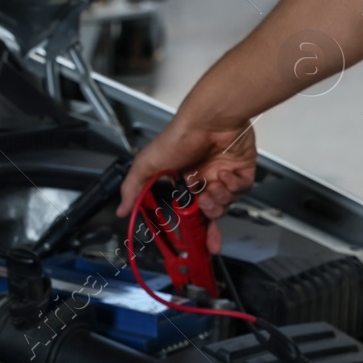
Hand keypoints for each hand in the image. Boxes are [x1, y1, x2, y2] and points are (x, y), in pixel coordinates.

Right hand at [115, 114, 256, 254]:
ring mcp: (225, 175)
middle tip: (204, 204)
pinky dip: (234, 185)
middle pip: (212, 212)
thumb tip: (121, 210)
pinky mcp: (242, 169)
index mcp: (184, 182)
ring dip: (220, 198)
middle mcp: (205, 179)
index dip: (195, 229)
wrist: (208, 120)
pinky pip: (242, 189)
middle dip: (209, 215)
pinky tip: (224, 173)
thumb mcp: (147, 165)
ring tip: (212, 185)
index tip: (197, 243)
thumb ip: (133, 188)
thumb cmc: (178, 138)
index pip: (190, 212)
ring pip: (227, 203)